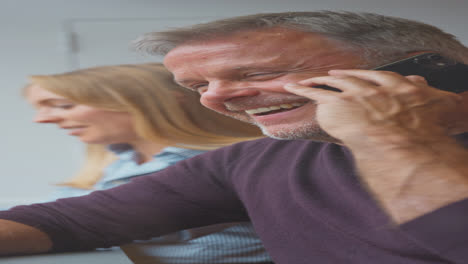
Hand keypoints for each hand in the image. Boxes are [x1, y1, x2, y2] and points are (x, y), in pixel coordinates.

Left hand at [284, 69, 461, 146]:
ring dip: (322, 80)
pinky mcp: (334, 104)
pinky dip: (302, 89)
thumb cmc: (420, 131)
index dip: (373, 78)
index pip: (385, 78)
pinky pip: (314, 94)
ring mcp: (354, 94)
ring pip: (334, 83)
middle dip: (346, 75)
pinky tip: (291, 86)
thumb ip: (448, 102)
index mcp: (399, 88)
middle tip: (336, 73)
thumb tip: (459, 100)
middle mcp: (375, 87)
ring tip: (314, 78)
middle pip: (356, 77)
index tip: (368, 77)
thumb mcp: (444, 110)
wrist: (399, 142)